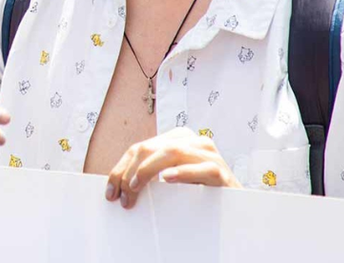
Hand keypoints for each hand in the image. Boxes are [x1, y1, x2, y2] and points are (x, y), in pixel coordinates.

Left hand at [105, 127, 239, 208]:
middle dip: (130, 172)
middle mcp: (193, 140)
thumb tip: (117, 184)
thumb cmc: (197, 190)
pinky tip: (167, 179)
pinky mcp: (221, 171)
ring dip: (148, 171)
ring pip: (172, 153)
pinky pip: (201, 168)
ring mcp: (208, 154)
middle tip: (122, 196)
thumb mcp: (170, 177)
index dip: (121, 169)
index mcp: (178, 138)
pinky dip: (182, 173)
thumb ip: (150, 172)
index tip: (110, 192)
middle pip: (151, 149)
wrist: (233, 204)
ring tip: (134, 187)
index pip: (140, 148)